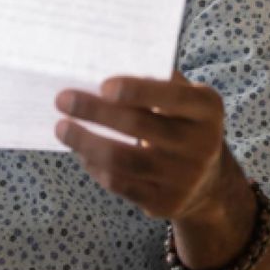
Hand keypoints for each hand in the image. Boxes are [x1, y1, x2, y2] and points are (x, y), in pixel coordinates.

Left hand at [54, 72, 235, 224]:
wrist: (208, 181)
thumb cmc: (179, 121)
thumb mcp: (181, 96)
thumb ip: (152, 79)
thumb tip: (98, 67)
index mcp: (206, 108)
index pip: (173, 96)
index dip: (137, 90)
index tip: (103, 85)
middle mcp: (202, 144)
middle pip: (139, 126)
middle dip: (95, 111)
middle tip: (62, 99)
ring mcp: (185, 178)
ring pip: (124, 160)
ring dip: (86, 142)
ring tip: (61, 128)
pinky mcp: (166, 202)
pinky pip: (121, 184)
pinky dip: (95, 166)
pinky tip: (81, 152)